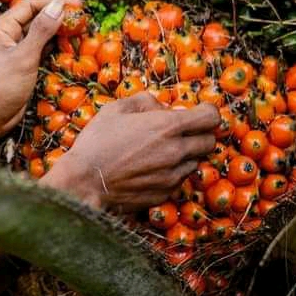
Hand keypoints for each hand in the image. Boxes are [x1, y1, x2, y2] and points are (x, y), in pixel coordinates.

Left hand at [0, 0, 71, 153]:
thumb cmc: (0, 87)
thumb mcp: (23, 57)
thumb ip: (41, 31)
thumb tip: (58, 5)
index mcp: (1, 27)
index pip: (31, 5)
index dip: (55, 2)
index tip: (78, 5)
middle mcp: (6, 35)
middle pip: (36, 18)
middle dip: (59, 17)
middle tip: (84, 19)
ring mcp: (14, 51)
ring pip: (39, 35)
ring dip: (58, 33)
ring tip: (81, 32)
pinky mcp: (21, 66)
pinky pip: (39, 51)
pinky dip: (53, 48)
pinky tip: (69, 48)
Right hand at [41, 92, 218, 210]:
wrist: (85, 181)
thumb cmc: (97, 141)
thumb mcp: (116, 109)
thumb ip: (145, 101)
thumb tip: (161, 107)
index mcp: (167, 126)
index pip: (211, 117)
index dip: (208, 112)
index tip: (199, 112)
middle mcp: (176, 151)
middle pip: (209, 141)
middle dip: (199, 134)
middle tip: (179, 132)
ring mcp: (173, 175)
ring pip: (195, 161)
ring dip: (185, 154)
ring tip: (160, 152)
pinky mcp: (166, 193)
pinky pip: (180, 179)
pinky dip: (173, 172)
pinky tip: (150, 168)